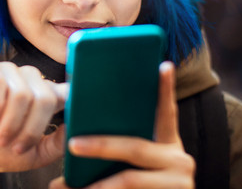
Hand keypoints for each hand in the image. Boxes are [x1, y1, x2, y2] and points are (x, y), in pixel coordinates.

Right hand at [0, 59, 68, 171]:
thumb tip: (76, 129)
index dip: (70, 104)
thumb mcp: (34, 154)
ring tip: (0, 137)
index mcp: (46, 94)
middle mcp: (31, 78)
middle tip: (14, 146)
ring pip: (22, 94)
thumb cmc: (0, 148)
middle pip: (45, 98)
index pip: (68, 91)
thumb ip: (57, 144)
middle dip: (31, 129)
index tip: (68, 120)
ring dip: (10, 123)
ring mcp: (9, 70)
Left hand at [49, 61, 194, 188]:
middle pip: (134, 147)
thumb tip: (79, 136)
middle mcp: (180, 159)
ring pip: (128, 180)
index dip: (165, 88)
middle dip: (100, 146)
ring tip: (61, 185)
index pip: (166, 111)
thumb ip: (126, 146)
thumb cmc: (143, 185)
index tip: (163, 65)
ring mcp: (180, 182)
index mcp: (169, 143)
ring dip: (92, 185)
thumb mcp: (140, 163)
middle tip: (73, 144)